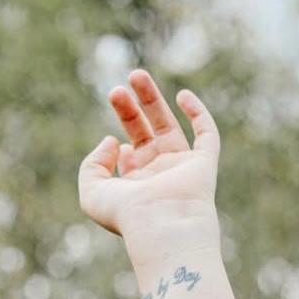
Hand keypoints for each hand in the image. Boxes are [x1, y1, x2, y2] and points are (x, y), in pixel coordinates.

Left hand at [78, 69, 219, 241]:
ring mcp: (181, 167)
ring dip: (152, 100)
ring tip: (136, 75)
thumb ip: (92, 164)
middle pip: (144, 133)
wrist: (162, 224)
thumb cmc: (126, 215)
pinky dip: (197, 112)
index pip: (126, 156)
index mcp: (135, 185)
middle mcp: (158, 175)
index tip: (112, 143)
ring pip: (168, 126)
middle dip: (129, 110)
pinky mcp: (203, 162)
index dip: (114, 145)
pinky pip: (206, 133)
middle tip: (115, 90)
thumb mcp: (92, 192)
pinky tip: (182, 95)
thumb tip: (113, 140)